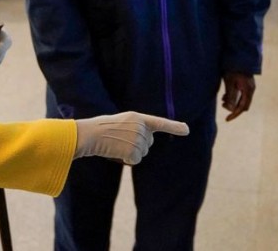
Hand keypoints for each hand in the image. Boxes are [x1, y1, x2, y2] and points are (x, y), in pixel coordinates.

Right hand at [75, 112, 189, 164]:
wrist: (91, 134)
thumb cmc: (101, 129)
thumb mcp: (121, 122)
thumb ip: (136, 128)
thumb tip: (145, 142)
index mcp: (137, 117)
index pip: (160, 122)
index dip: (174, 126)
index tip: (187, 130)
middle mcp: (141, 127)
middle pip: (148, 143)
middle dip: (137, 145)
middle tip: (120, 140)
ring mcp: (138, 139)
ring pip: (142, 153)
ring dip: (130, 153)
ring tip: (116, 145)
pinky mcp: (134, 151)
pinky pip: (135, 161)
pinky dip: (126, 160)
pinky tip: (116, 152)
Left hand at [222, 71, 255, 120]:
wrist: (240, 54)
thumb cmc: (233, 68)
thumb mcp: (230, 82)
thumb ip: (231, 96)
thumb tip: (231, 110)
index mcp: (248, 90)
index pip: (242, 107)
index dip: (235, 114)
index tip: (227, 119)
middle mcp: (250, 89)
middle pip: (243, 104)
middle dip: (234, 108)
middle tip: (223, 108)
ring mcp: (249, 85)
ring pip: (242, 99)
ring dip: (233, 102)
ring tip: (223, 100)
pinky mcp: (246, 82)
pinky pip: (241, 93)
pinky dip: (234, 96)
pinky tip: (225, 95)